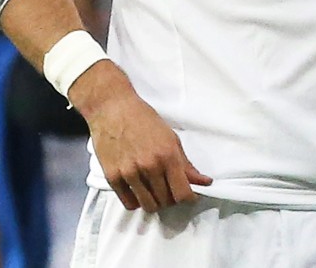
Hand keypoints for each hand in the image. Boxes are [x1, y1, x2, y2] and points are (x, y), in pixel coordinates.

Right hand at [70, 62, 211, 210]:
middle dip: (172, 198)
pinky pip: (129, 203)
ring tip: (156, 192)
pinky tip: (140, 191)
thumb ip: (186, 164)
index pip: (182, 193)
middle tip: (171, 189)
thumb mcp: (171, 138)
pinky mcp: (113, 177)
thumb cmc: (143, 119)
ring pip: (148, 205)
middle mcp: (149, 166)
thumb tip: (203, 181)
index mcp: (167, 155)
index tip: (189, 196)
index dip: (189, 198)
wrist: (113, 109)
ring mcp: (129, 173)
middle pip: (166, 201)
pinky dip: (137, 201)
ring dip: (155, 202)